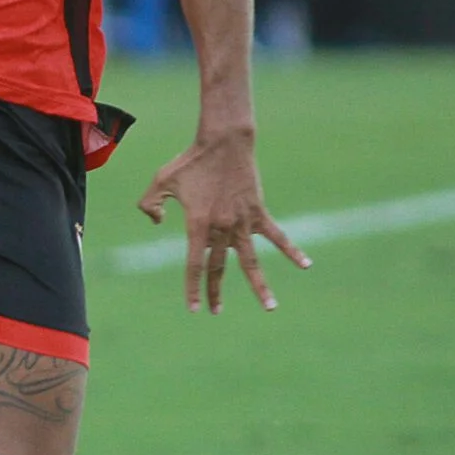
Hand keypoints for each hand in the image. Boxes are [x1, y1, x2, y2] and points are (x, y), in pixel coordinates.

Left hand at [135, 128, 310, 312]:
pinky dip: (291, 251)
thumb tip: (156, 223)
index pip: (194, 265)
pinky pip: (277, 236)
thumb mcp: (161, 180)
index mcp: (197, 224)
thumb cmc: (191, 161)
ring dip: (261, 286)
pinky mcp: (258, 212)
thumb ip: (149, 204)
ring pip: (252, 261)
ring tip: (270, 307)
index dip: (194, 288)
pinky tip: (305, 266)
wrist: (223, 142)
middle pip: (219, 268)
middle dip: (215, 292)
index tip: (194, 308)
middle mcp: (221, 228)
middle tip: (216, 312)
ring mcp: (243, 222)